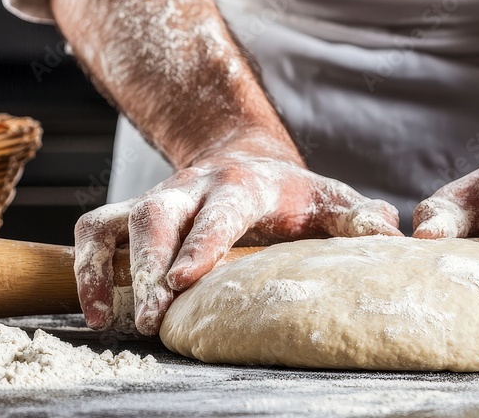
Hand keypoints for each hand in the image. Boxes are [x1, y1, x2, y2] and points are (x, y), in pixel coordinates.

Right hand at [74, 142, 400, 334]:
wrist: (243, 159)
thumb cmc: (292, 193)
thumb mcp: (330, 199)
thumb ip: (358, 219)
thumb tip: (392, 235)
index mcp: (243, 185)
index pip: (218, 213)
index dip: (199, 245)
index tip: (182, 282)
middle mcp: (192, 187)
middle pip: (157, 217)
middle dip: (147, 266)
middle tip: (151, 316)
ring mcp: (158, 198)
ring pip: (117, 222)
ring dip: (106, 269)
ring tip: (111, 320)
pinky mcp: (133, 212)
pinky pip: (93, 232)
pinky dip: (86, 268)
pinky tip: (98, 311)